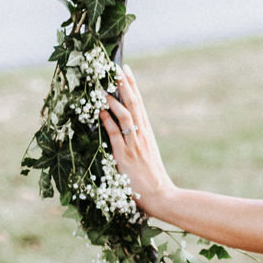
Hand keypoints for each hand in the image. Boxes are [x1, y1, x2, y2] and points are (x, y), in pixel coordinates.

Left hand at [100, 66, 172, 219]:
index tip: (126, 69)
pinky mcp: (126, 156)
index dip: (132, 85)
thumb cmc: (151, 179)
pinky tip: (101, 111)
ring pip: (126, 115)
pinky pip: (115, 134)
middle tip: (115, 67)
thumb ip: (135, 142)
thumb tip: (122, 130)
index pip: (140, 103)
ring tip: (104, 86)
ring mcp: (135, 144)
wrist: (161, 195)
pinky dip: (107, 121)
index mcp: (147, 133)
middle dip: (124, 84)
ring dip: (114, 99)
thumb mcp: (145, 155)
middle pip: (134, 103)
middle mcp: (142, 134)